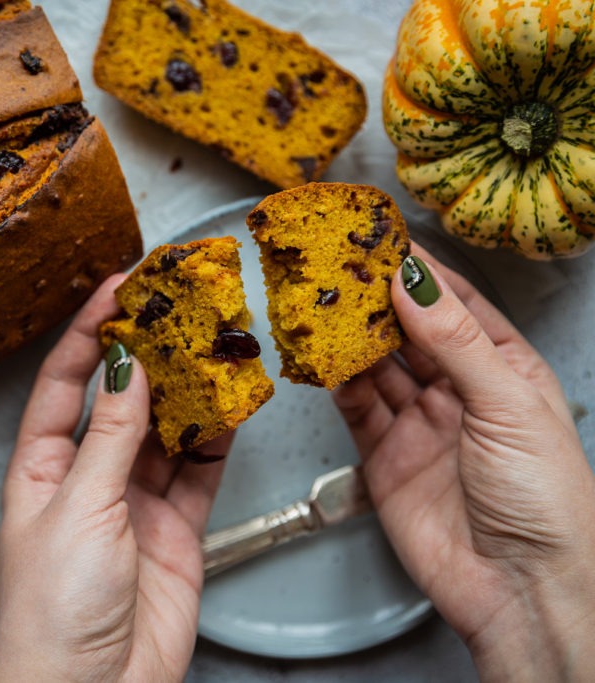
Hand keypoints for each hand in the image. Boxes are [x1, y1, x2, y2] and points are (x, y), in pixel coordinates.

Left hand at [0, 274, 229, 682]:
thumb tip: (128, 368)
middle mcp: (87, 479)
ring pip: (166, 431)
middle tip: (180, 308)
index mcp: (41, 468)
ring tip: (215, 346)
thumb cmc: (53, 614)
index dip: (89, 331)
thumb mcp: (80, 510)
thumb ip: (111, 437)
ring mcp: (133, 504)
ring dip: (189, 392)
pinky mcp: (174, 531)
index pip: (66, 381)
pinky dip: (217, 440)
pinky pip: (199, 473)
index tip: (119, 287)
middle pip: (121, 399)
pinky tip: (231, 407)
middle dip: (149, 353)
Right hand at [333, 247, 594, 680]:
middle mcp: (460, 393)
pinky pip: (355, 408)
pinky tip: (322, 358)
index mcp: (506, 371)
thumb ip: (453, 341)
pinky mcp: (385, 457)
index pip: (458, 306)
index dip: (423, 273)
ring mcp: (420, 424)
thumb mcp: (507, 404)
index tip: (386, 241)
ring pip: (377, 367)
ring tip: (322, 303)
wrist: (519, 588)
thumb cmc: (545, 500)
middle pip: (410, 333)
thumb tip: (413, 283)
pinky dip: (336, 382)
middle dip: (377, 300)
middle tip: (340, 266)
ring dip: (351, 337)